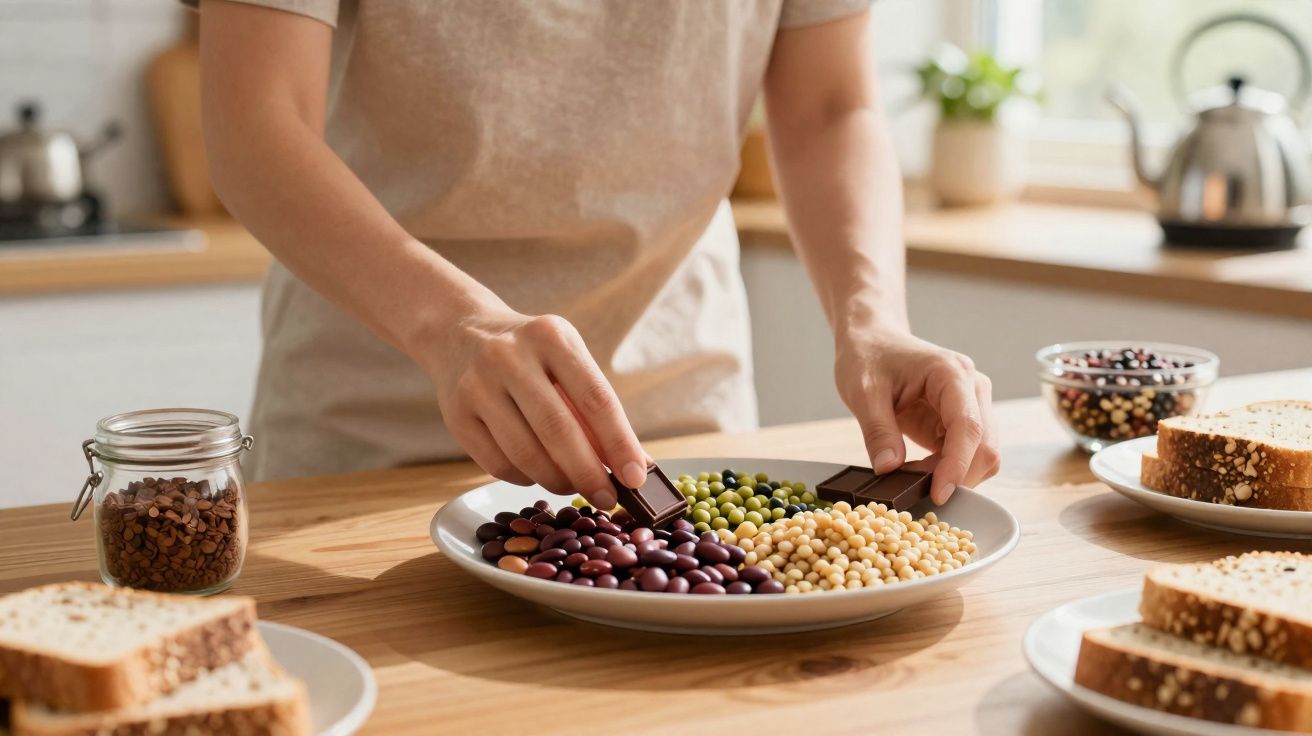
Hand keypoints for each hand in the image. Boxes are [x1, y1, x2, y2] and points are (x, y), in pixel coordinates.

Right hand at [422, 304, 647, 508]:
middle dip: (588, 473)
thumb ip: (596, 409)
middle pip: (558, 430)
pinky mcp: (455, 415)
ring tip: (573, 485)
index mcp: (551, 337)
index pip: (595, 399)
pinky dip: (526, 479)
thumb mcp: (566, 360)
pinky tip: (538, 474)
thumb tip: (636, 466)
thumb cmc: (530, 354)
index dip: (619, 444)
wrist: (460, 333)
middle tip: (608, 499)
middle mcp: (509, 357)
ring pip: (526, 454)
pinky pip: (498, 464)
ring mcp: (477, 386)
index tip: (636, 478)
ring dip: (557, 481)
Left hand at [834, 327, 999, 503]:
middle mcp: (972, 389)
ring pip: (982, 455)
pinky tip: (917, 472)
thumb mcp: (862, 392)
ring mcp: (971, 405)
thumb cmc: (868, 356)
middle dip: (957, 476)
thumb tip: (889, 470)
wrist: (873, 340)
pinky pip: (966, 455)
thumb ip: (878, 430)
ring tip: (910, 477)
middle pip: (985, 446)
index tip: (938, 494)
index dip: (957, 465)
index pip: (968, 426)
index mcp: (951, 373)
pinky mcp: (960, 421)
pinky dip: (946, 471)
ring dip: (953, 475)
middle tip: (915, 491)